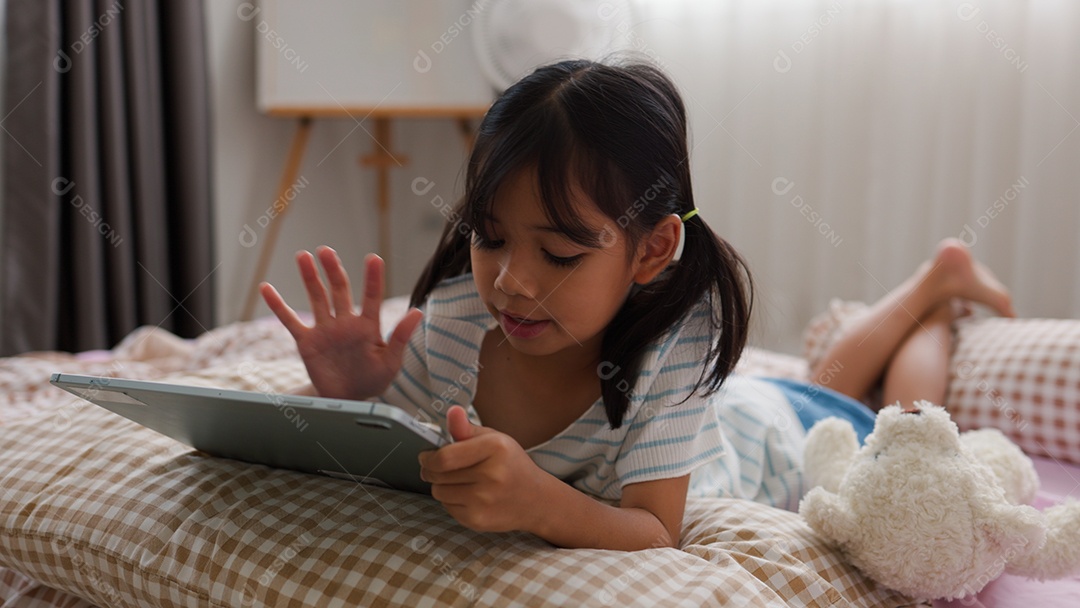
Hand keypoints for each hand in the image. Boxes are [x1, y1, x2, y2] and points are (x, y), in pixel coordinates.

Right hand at [260, 246, 422, 399]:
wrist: (347, 398)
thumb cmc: (373, 378)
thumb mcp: (391, 362)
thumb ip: (401, 337)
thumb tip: (417, 312)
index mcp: (368, 326)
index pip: (372, 297)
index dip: (373, 279)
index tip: (374, 258)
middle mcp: (345, 322)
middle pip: (339, 290)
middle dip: (333, 270)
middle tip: (326, 251)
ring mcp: (325, 330)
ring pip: (317, 298)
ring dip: (309, 278)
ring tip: (303, 256)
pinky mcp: (307, 342)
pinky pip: (290, 321)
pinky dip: (278, 306)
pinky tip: (266, 289)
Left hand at [419, 406, 547, 532]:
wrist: (536, 499)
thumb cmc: (510, 464)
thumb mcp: (494, 439)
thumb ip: (467, 428)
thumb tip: (452, 411)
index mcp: (495, 448)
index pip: (445, 457)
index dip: (428, 458)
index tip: (425, 456)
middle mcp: (492, 475)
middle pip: (438, 475)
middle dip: (431, 471)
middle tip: (438, 468)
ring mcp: (485, 500)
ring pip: (439, 492)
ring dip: (440, 486)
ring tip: (457, 481)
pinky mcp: (478, 520)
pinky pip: (448, 508)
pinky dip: (451, 501)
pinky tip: (467, 496)